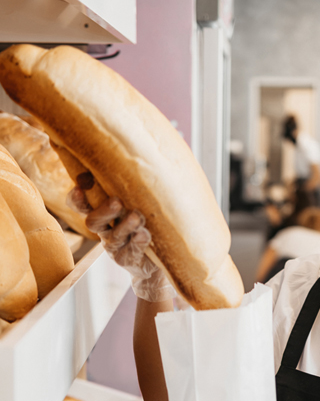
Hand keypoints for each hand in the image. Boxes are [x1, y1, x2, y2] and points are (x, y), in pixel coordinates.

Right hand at [68, 188, 172, 302]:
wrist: (161, 255)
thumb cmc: (149, 217)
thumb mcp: (140, 197)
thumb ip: (134, 181)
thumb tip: (142, 141)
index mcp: (101, 210)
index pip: (81, 204)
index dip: (77, 198)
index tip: (80, 187)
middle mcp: (105, 229)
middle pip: (93, 221)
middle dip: (103, 211)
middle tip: (117, 202)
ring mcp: (116, 246)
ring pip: (114, 237)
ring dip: (125, 226)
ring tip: (137, 217)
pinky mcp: (129, 259)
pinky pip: (132, 251)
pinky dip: (138, 242)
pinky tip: (145, 234)